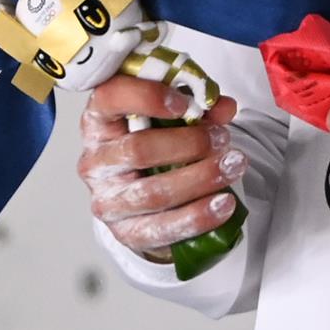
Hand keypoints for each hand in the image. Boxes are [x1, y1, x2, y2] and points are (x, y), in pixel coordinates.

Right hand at [78, 75, 245, 260]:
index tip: (185, 103)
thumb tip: (224, 107)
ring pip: (153, 192)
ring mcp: (107, 200)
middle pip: (138, 150)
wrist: (147, 196)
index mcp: (99, 120)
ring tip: (233, 166)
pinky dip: (198, 216)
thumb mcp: (174, 115)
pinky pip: (162, 228)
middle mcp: (96, 161)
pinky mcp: (126, 232)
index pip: (110, 98)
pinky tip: (224, 203)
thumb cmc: (157, 141)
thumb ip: (198, 106)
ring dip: (200, 178)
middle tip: (223, 138)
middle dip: (188, 143)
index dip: (147, 97)